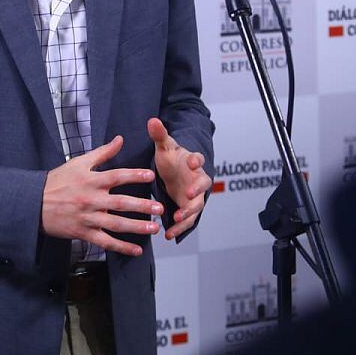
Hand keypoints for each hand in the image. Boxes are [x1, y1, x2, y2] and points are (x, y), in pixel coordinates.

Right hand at [41, 136, 163, 256]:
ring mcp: (88, 218)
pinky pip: (105, 242)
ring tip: (154, 228)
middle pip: (121, 203)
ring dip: (137, 227)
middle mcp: (91, 199)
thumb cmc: (57, 181)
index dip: (134, 175)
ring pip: (116, 224)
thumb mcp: (78, 163)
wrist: (34, 203)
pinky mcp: (84, 233)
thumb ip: (102, 153)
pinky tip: (136, 250)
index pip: (116, 176)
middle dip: (142, 206)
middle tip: (159, 208)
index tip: (150, 176)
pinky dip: (121, 247)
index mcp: (91, 180)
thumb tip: (120, 139)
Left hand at [148, 118, 211, 239]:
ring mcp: (195, 195)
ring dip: (188, 214)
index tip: (193, 162)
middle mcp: (198, 179)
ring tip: (176, 220)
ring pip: (196, 206)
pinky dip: (179, 227)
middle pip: (203, 185)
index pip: (199, 159)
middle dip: (197, 191)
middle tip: (189, 196)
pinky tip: (167, 235)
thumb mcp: (165, 147)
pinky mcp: (189, 208)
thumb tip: (152, 120)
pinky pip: (188, 220)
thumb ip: (159, 135)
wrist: (176, 172)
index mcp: (193, 162)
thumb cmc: (172, 158)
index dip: (197, 160)